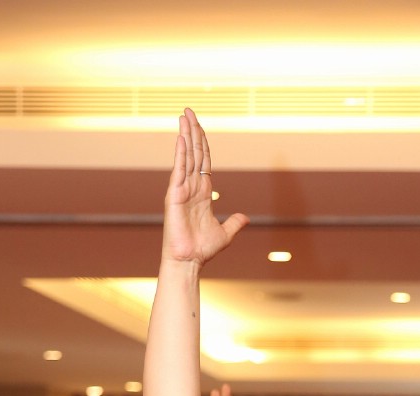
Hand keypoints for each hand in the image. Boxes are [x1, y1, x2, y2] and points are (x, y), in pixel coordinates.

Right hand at [161, 108, 246, 266]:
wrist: (189, 261)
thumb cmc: (202, 249)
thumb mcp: (225, 233)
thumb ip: (234, 223)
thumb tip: (245, 218)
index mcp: (202, 192)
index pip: (203, 161)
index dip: (202, 143)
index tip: (199, 126)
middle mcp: (191, 187)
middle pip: (193, 153)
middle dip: (192, 131)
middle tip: (189, 111)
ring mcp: (181, 189)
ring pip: (185, 156)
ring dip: (185, 135)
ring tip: (184, 115)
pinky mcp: (174, 195)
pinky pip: (178, 170)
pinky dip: (180, 153)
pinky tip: (181, 138)